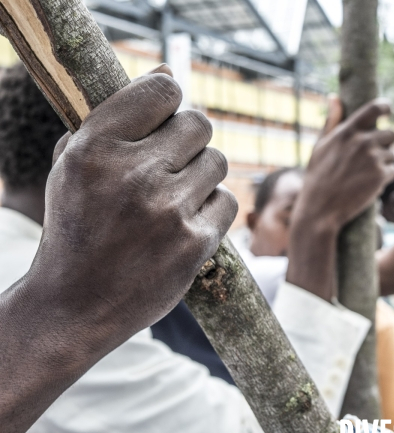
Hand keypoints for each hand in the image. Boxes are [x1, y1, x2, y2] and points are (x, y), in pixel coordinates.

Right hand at [28, 71, 236, 356]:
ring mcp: (167, 210)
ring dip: (201, 175)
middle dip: (189, 140)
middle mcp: (133, 174)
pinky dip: (211, 209)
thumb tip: (168, 72)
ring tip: (173, 198)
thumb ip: (116, 116)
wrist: (75, 305)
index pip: (163, 90)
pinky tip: (186, 224)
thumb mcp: (73, 167)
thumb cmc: (76, 229)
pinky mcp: (195, 243)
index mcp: (95, 147)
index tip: (165, 119)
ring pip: (218, 162)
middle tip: (171, 163)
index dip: (170, 100)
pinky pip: (227, 201)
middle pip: (199, 124)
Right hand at [286, 97, 393, 300]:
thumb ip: (331, 122)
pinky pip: (393, 170)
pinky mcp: (381, 176)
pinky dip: (384, 178)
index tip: (388, 110)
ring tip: (364, 176)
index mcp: (346, 131)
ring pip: (392, 154)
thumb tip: (334, 96)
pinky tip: (368, 185)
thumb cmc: (317, 178)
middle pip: (390, 134)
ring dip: (383, 163)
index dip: (385, 107)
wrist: (320, 210)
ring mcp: (373, 158)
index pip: (374, 108)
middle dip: (384, 145)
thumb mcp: (319, 147)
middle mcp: (362, 141)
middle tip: (370, 159)